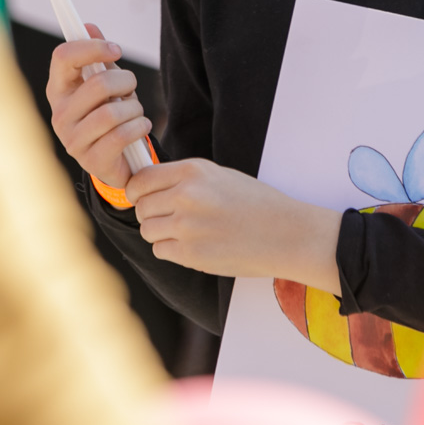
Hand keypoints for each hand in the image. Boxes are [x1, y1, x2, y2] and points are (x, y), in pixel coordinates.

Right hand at [44, 23, 149, 190]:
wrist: (115, 161)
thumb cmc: (107, 115)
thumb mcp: (103, 83)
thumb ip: (96, 56)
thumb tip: (88, 26)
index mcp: (58, 89)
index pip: (63, 57)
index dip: (92, 48)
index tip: (116, 50)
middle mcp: (60, 114)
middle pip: (98, 84)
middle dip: (126, 82)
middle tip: (131, 88)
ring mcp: (73, 139)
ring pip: (112, 112)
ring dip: (135, 108)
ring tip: (135, 112)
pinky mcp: (91, 160)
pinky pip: (122, 135)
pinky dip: (140, 127)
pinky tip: (140, 126)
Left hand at [126, 158, 342, 290]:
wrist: (286, 234)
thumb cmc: (256, 203)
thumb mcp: (219, 176)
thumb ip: (184, 179)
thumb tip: (147, 185)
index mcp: (192, 171)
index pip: (141, 179)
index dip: (137, 191)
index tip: (142, 197)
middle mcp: (185, 195)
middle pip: (141, 207)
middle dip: (150, 213)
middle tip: (169, 218)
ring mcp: (186, 226)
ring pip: (147, 230)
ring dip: (159, 233)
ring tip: (183, 233)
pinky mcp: (191, 253)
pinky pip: (160, 250)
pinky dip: (170, 250)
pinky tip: (192, 246)